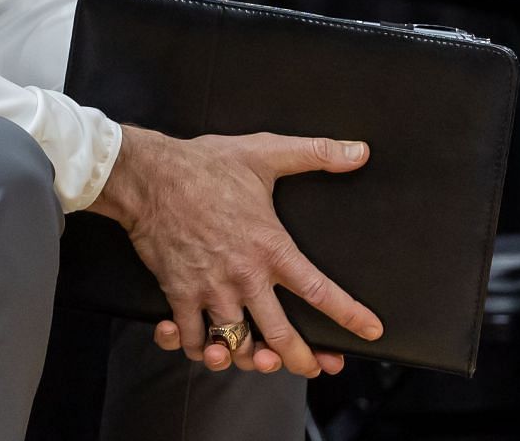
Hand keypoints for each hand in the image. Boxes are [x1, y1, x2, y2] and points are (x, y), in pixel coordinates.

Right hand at [88, 127, 383, 377]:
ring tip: (261, 361)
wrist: (149, 176)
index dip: (349, 315)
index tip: (370, 332)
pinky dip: (201, 349)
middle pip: (279, 337)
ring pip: (236, 345)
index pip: (319, 291)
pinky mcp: (179, 295)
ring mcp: (210, 290)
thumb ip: (316, 153)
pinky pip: (192, 338)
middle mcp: (244, 277)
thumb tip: (360, 151)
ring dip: (250, 360)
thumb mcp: (266, 153)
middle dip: (300, 360)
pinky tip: (210, 347)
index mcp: (271, 248)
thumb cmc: (206, 164)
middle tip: (314, 367)